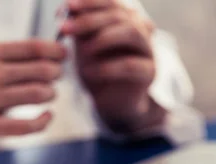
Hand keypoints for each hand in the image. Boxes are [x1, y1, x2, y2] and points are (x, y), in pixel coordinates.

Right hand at [0, 40, 66, 146]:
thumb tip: (38, 57)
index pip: (32, 48)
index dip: (55, 52)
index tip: (62, 57)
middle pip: (42, 71)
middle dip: (55, 75)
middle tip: (54, 79)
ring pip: (39, 94)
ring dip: (50, 95)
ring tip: (47, 96)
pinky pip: (28, 125)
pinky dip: (44, 121)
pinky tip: (46, 117)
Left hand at [60, 0, 165, 132]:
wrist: (110, 101)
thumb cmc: (97, 69)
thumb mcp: (83, 45)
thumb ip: (79, 28)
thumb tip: (66, 9)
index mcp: (125, 17)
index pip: (111, 2)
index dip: (90, 2)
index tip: (67, 7)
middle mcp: (141, 28)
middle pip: (120, 15)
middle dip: (89, 20)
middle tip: (66, 29)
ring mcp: (148, 49)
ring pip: (132, 32)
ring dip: (103, 38)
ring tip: (82, 51)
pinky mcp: (149, 72)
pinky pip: (130, 64)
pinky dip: (107, 67)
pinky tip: (89, 72)